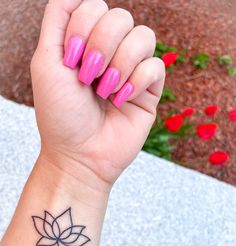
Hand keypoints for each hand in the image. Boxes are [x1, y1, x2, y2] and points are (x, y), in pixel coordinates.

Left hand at [31, 0, 164, 187]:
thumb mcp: (46, 62)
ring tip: (105, 91)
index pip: (94, 5)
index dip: (83, 27)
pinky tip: (121, 100)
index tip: (70, 60)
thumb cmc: (60, 114)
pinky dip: (137, 81)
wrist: (79, 155)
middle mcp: (110, 52)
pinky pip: (156, 65)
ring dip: (120, 64)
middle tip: (87, 78)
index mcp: (85, 42)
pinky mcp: (149, 89)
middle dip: (101, 46)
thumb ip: (57, 20)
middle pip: (120, 16)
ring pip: (143, 36)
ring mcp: (131, 69)